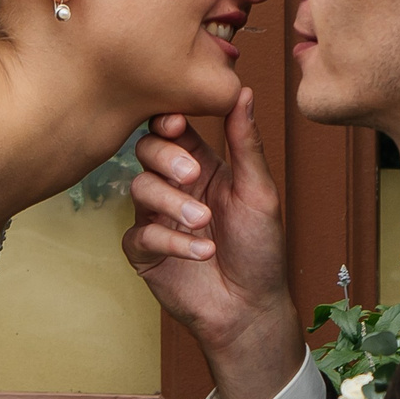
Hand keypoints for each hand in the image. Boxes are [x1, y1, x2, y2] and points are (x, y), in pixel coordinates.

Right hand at [123, 88, 302, 398]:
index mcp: (202, 164)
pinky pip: (140, 234)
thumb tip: (243, 91)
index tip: (176, 123)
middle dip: (166, 159)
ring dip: (173, 204)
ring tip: (204, 222)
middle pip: (147, 151)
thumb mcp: (259, 191)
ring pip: (139, 189)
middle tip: (192, 176)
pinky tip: (203, 251)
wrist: (251, 307)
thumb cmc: (261, 249)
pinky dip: (172, 241)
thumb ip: (246, 143)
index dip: (167, 121)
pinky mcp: (144, 251)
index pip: (172, 128)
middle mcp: (174, 186)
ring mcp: (155, 217)